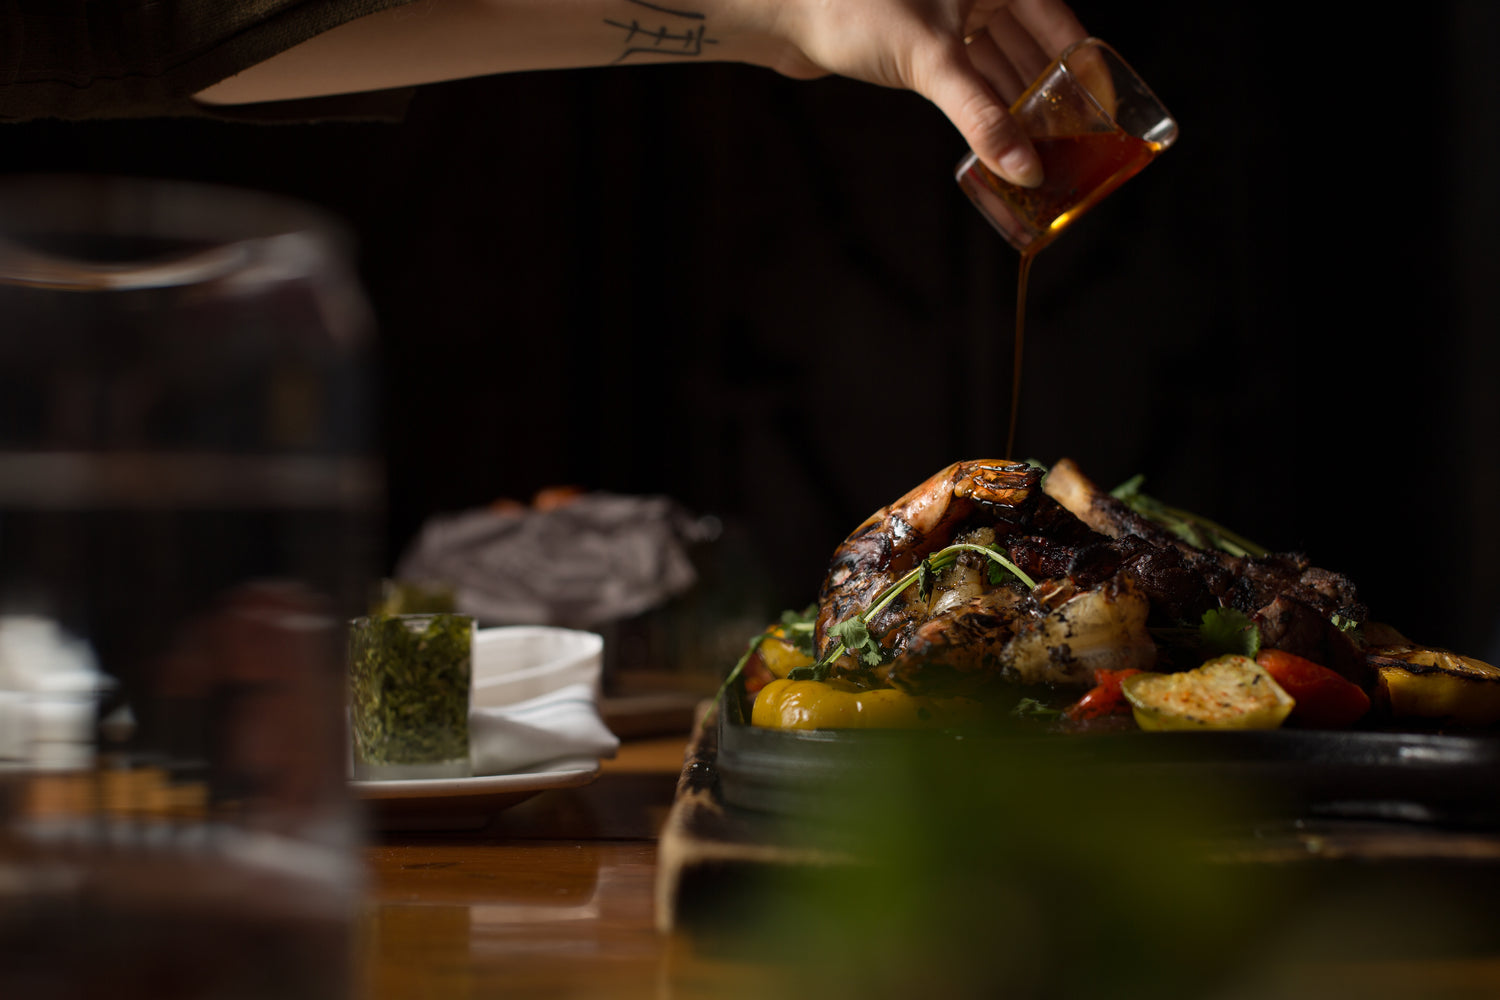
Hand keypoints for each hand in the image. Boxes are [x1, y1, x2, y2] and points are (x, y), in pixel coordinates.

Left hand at [747, 0, 1086, 185]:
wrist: (785, 9)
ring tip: (1038, 153)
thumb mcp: (932, 62)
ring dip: (1014, 107)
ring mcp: (949, 15)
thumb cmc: (855, 9)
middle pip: (1031, 48)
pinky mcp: (921, 42)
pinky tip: (995, 140)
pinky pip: (967, 76)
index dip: (1084, 70)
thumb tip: (1024, 168)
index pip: (1060, 24)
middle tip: (1072, 146)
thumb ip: (981, 115)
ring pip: (998, 64)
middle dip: (1048, 97)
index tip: (1104, 112)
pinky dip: (982, 106)